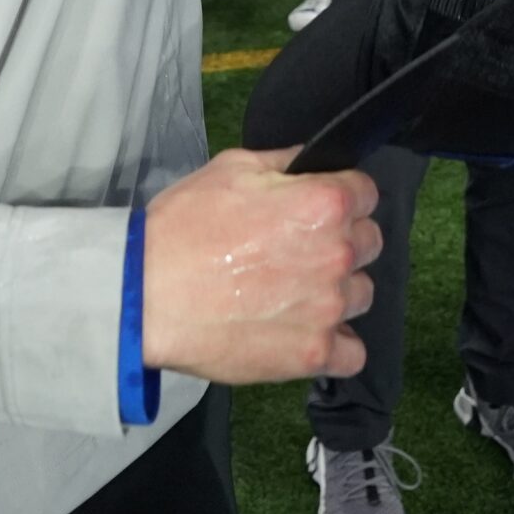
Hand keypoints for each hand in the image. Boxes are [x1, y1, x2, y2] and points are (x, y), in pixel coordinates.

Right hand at [140, 146, 380, 382]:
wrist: (144, 294)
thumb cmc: (183, 225)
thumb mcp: (231, 168)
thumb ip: (284, 162)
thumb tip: (312, 160)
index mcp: (324, 203)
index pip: (367, 193)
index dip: (343, 197)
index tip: (319, 209)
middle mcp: (338, 253)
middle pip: (369, 243)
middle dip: (342, 242)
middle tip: (300, 251)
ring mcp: (329, 307)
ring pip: (361, 295)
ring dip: (337, 292)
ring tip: (294, 295)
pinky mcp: (314, 353)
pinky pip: (353, 353)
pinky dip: (335, 345)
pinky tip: (305, 334)